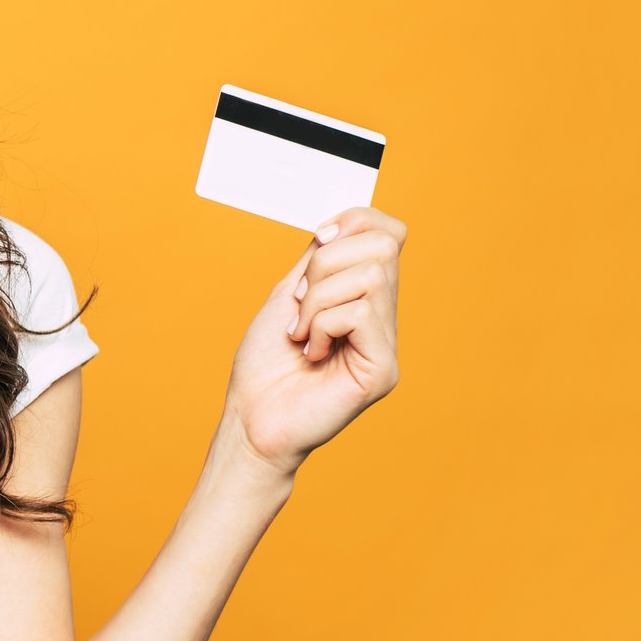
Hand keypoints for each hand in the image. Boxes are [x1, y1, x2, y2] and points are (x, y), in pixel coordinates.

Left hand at [221, 206, 405, 477]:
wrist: (251, 420)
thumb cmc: (265, 366)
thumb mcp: (288, 295)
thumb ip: (319, 261)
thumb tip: (340, 225)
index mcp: (365, 297)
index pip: (390, 233)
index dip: (356, 221)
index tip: (317, 239)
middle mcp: (384, 318)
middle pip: (382, 246)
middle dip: (325, 265)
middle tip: (299, 306)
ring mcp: (388, 345)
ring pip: (369, 276)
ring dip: (316, 300)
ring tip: (300, 334)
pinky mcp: (383, 370)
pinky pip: (359, 313)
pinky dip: (321, 325)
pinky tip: (311, 353)